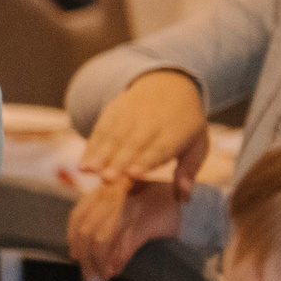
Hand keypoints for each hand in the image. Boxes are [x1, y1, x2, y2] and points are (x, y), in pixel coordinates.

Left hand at [68, 174, 187, 280]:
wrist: (191, 202)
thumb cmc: (156, 207)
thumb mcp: (126, 211)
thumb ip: (105, 226)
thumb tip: (81, 253)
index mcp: (105, 190)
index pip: (78, 215)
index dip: (73, 238)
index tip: (75, 256)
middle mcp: (113, 195)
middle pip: (87, 230)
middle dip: (85, 256)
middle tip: (88, 273)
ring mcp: (129, 207)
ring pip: (101, 239)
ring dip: (99, 262)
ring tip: (102, 275)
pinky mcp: (145, 220)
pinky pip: (124, 244)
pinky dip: (117, 260)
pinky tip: (115, 270)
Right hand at [79, 70, 209, 192]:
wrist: (168, 82)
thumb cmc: (184, 123)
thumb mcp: (197, 143)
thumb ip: (189, 171)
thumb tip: (183, 198)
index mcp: (176, 131)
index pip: (160, 147)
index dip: (146, 160)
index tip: (134, 175)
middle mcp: (152, 121)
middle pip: (133, 143)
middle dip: (118, 161)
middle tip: (106, 179)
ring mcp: (131, 113)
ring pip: (113, 135)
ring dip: (98, 153)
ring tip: (87, 170)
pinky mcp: (114, 110)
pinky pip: (101, 128)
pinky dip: (91, 145)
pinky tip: (83, 161)